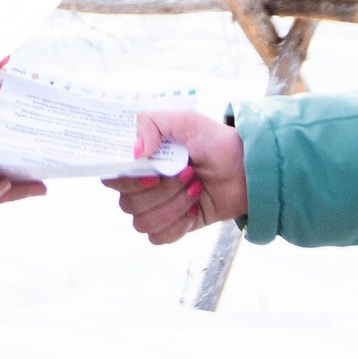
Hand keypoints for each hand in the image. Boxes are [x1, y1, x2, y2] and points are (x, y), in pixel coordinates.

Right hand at [104, 107, 245, 241]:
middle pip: (128, 204)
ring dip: (173, 206)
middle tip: (188, 173)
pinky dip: (178, 224)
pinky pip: (159, 237)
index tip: (154, 175)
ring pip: (143, 223)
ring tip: (195, 188)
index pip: (112, 179)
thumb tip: (135, 152)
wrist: (245, 169)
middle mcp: (142, 187)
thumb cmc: (213, 141)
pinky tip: (194, 209)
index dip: (129, 182)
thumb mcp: (183, 120)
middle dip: (162, 191)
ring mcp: (157, 208)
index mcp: (139, 162)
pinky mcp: (173, 227)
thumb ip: (150, 124)